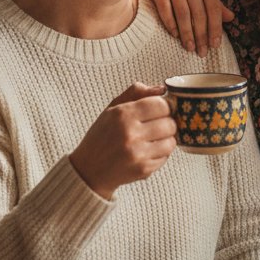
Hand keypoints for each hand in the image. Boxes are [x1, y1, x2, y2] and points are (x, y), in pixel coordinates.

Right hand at [68, 83, 176, 198]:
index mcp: (122, 114)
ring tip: (154, 140)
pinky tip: (148, 152)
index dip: (164, 107)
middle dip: (167, 123)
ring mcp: (137, 153)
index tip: (159, 111)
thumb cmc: (101, 136)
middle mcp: (130, 133)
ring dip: (166, 140)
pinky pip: (165, 157)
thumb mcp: (112, 109)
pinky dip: (161, 154)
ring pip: (171, 141)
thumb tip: (162, 88)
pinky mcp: (143, 169)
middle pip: (169, 123)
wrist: (88, 170)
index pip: (161, 105)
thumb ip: (136, 93)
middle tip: (158, 126)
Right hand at [142, 0, 232, 56]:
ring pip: (183, 13)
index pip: (214, 7)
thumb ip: (213, 1)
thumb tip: (230, 18)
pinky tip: (174, 35)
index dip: (215, 28)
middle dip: (201, 35)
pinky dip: (170, 23)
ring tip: (189, 48)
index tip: (215, 45)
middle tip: (202, 52)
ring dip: (187, 33)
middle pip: (199, 13)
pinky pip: (165, 8)